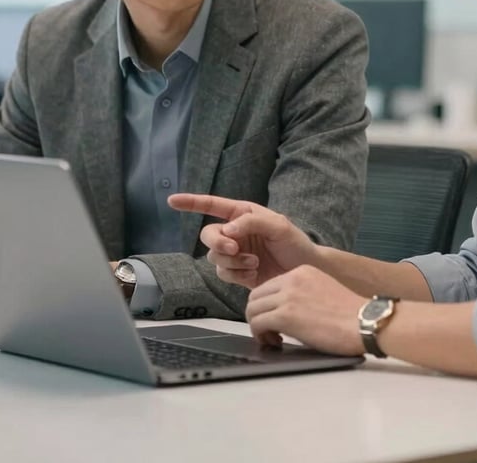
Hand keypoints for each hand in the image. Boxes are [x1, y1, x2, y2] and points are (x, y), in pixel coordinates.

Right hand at [168, 193, 319, 288]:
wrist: (304, 272)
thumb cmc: (295, 243)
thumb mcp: (278, 225)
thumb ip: (252, 222)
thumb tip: (228, 229)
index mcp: (243, 214)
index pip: (212, 205)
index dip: (191, 203)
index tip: (172, 200)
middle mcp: (235, 232)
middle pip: (208, 235)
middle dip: (217, 243)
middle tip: (233, 249)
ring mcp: (235, 253)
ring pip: (214, 257)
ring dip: (232, 262)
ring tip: (254, 263)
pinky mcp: (238, 272)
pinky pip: (224, 273)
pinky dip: (236, 275)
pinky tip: (253, 273)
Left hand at [247, 265, 365, 355]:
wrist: (365, 322)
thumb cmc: (351, 315)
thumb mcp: (322, 291)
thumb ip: (301, 294)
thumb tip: (284, 311)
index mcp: (302, 272)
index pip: (269, 286)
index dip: (267, 306)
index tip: (274, 320)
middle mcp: (292, 279)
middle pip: (256, 296)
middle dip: (258, 315)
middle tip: (270, 331)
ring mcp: (288, 296)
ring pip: (253, 309)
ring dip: (258, 326)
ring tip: (272, 338)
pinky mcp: (286, 315)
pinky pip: (257, 323)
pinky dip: (261, 335)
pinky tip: (275, 342)